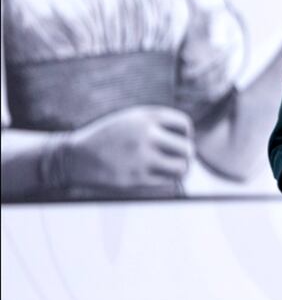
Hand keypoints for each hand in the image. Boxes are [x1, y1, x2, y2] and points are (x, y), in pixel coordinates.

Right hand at [62, 106, 193, 188]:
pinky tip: (160, 175)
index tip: (178, 139)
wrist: (75, 157)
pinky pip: (167, 181)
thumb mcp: (131, 119)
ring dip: (182, 168)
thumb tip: (188, 137)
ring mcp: (141, 158)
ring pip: (182, 167)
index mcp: (146, 117)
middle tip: (180, 156)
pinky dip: (168, 179)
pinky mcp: (136, 179)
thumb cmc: (108, 137)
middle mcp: (146, 135)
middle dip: (186, 153)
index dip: (185, 134)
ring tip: (176, 168)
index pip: (184, 125)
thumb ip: (157, 123)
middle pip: (187, 147)